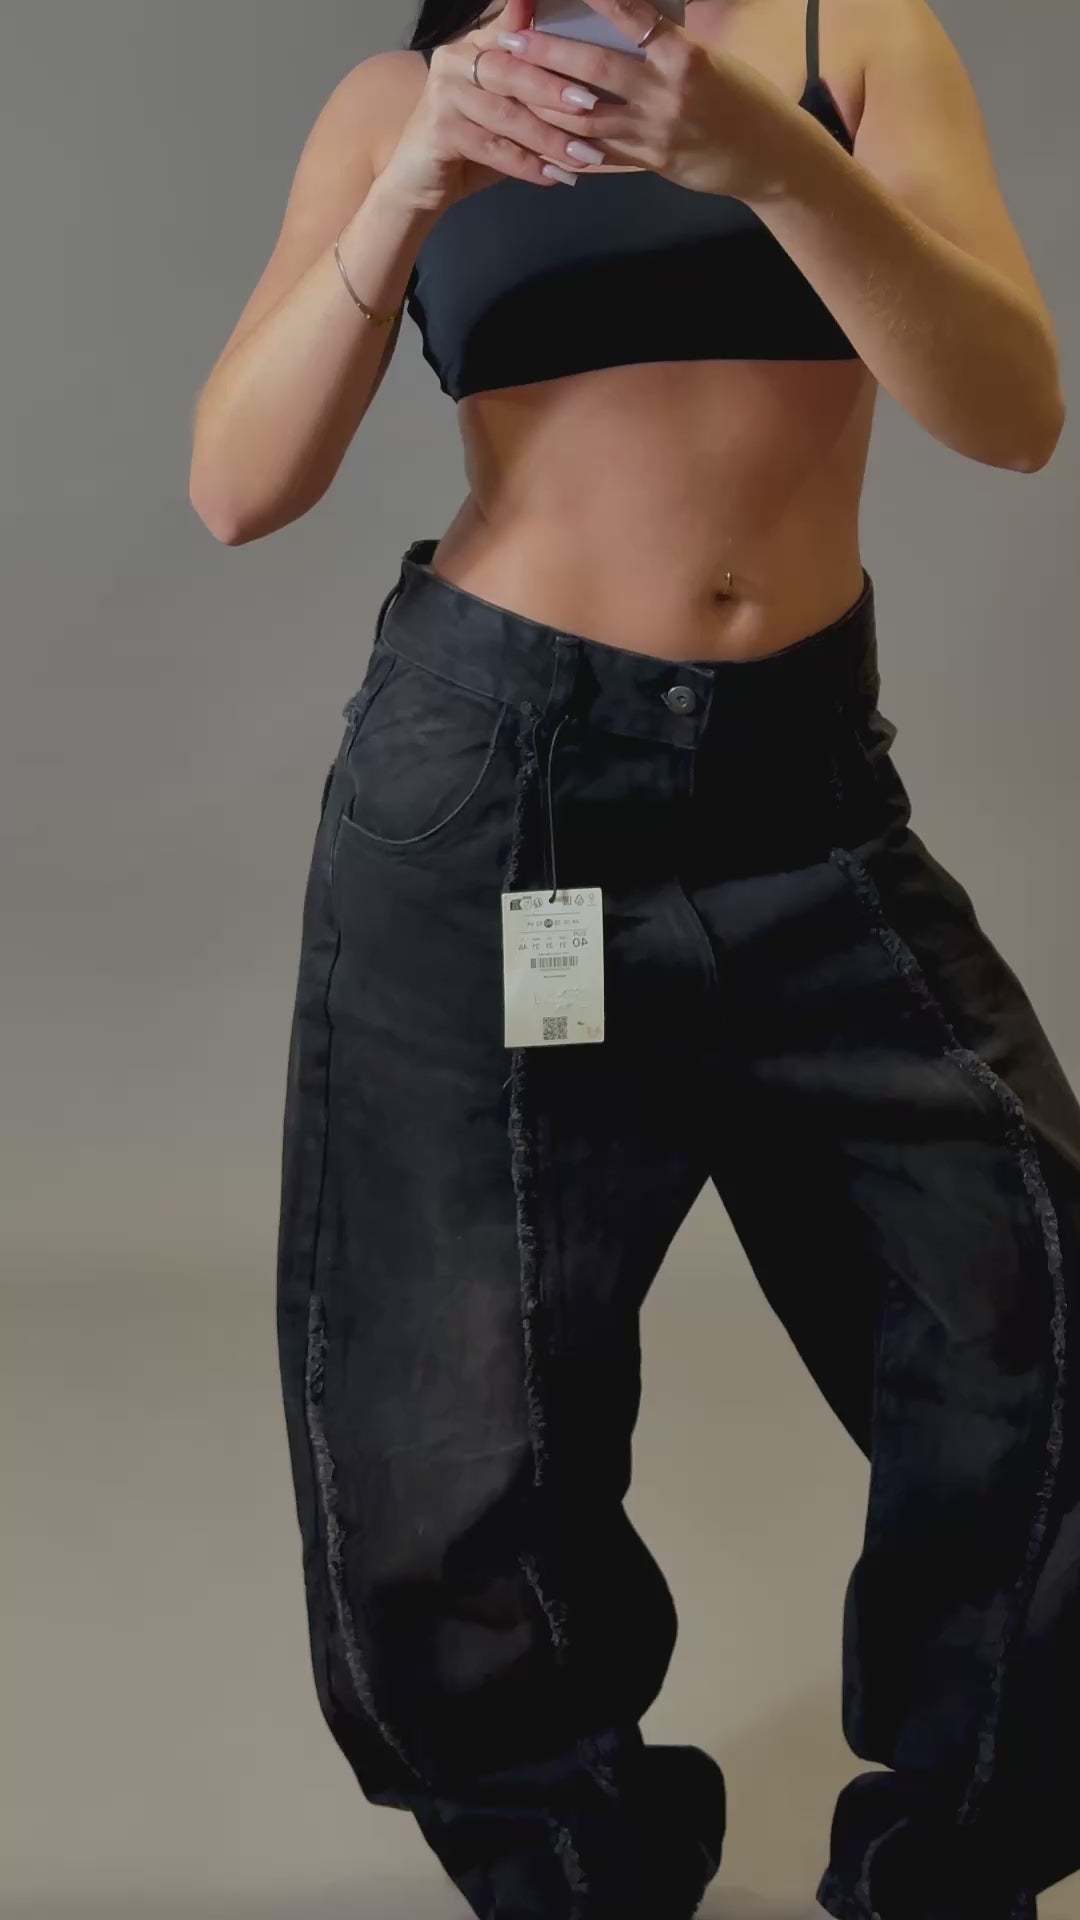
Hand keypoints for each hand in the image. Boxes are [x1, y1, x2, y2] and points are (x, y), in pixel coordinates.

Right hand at [377, 0, 610, 214]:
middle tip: (591, 105)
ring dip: (547, 136)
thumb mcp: (508, 111)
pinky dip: (524, 163)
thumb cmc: (471, 145)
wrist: (419, 183)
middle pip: (512, 69)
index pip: (515, 31)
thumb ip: (535, 90)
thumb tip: (588, 84)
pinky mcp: (438, 129)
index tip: (581, 38)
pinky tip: (551, 176)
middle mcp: (456, 59)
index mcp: (476, 45)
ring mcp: (444, 92)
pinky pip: (491, 146)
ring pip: (505, 112)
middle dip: (554, 89)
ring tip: (582, 155)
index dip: (544, 33)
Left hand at [494, 0, 798, 199]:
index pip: (630, 16)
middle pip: (593, 69)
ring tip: (513, 89)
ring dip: (544, 104)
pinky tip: (538, 140)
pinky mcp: (651, 162)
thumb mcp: (704, 56)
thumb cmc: (738, 95)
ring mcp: (656, 132)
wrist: (768, 154)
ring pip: (587, 119)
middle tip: (508, 40)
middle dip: (546, 53)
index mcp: (684, 55)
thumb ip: (660, 42)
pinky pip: (601, 157)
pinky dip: (567, 148)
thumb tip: (617, 17)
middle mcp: (667, 93)